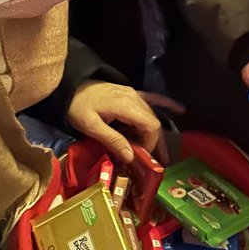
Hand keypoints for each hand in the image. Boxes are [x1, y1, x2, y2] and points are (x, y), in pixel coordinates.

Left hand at [66, 81, 184, 162]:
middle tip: (158, 162)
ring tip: (163, 152)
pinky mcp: (130, 93)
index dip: (151, 143)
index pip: (150, 126)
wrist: (69, 86)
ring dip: (157, 134)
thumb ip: (112, 140)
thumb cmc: (76, 107)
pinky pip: (153, 99)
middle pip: (153, 122)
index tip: (142, 157)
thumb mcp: (90, 126)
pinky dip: (166, 104)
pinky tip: (180, 110)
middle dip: (156, 143)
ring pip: (152, 115)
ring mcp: (134, 94)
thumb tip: (131, 157)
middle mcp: (134, 98)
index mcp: (125, 106)